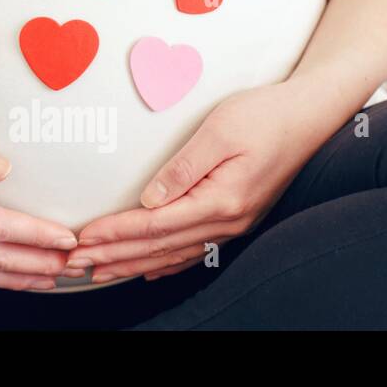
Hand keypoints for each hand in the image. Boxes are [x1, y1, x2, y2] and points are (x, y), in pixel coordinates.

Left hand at [68, 82, 343, 281]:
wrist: (311, 116)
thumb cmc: (267, 115)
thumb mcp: (220, 130)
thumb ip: (183, 167)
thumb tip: (149, 199)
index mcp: (221, 200)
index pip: (155, 225)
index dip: (115, 234)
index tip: (83, 238)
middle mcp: (227, 222)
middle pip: (159, 247)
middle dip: (114, 256)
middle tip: (76, 264)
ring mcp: (234, 225)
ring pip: (173, 254)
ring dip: (133, 264)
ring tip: (99, 271)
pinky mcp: (236, 218)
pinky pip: (193, 250)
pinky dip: (164, 263)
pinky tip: (146, 270)